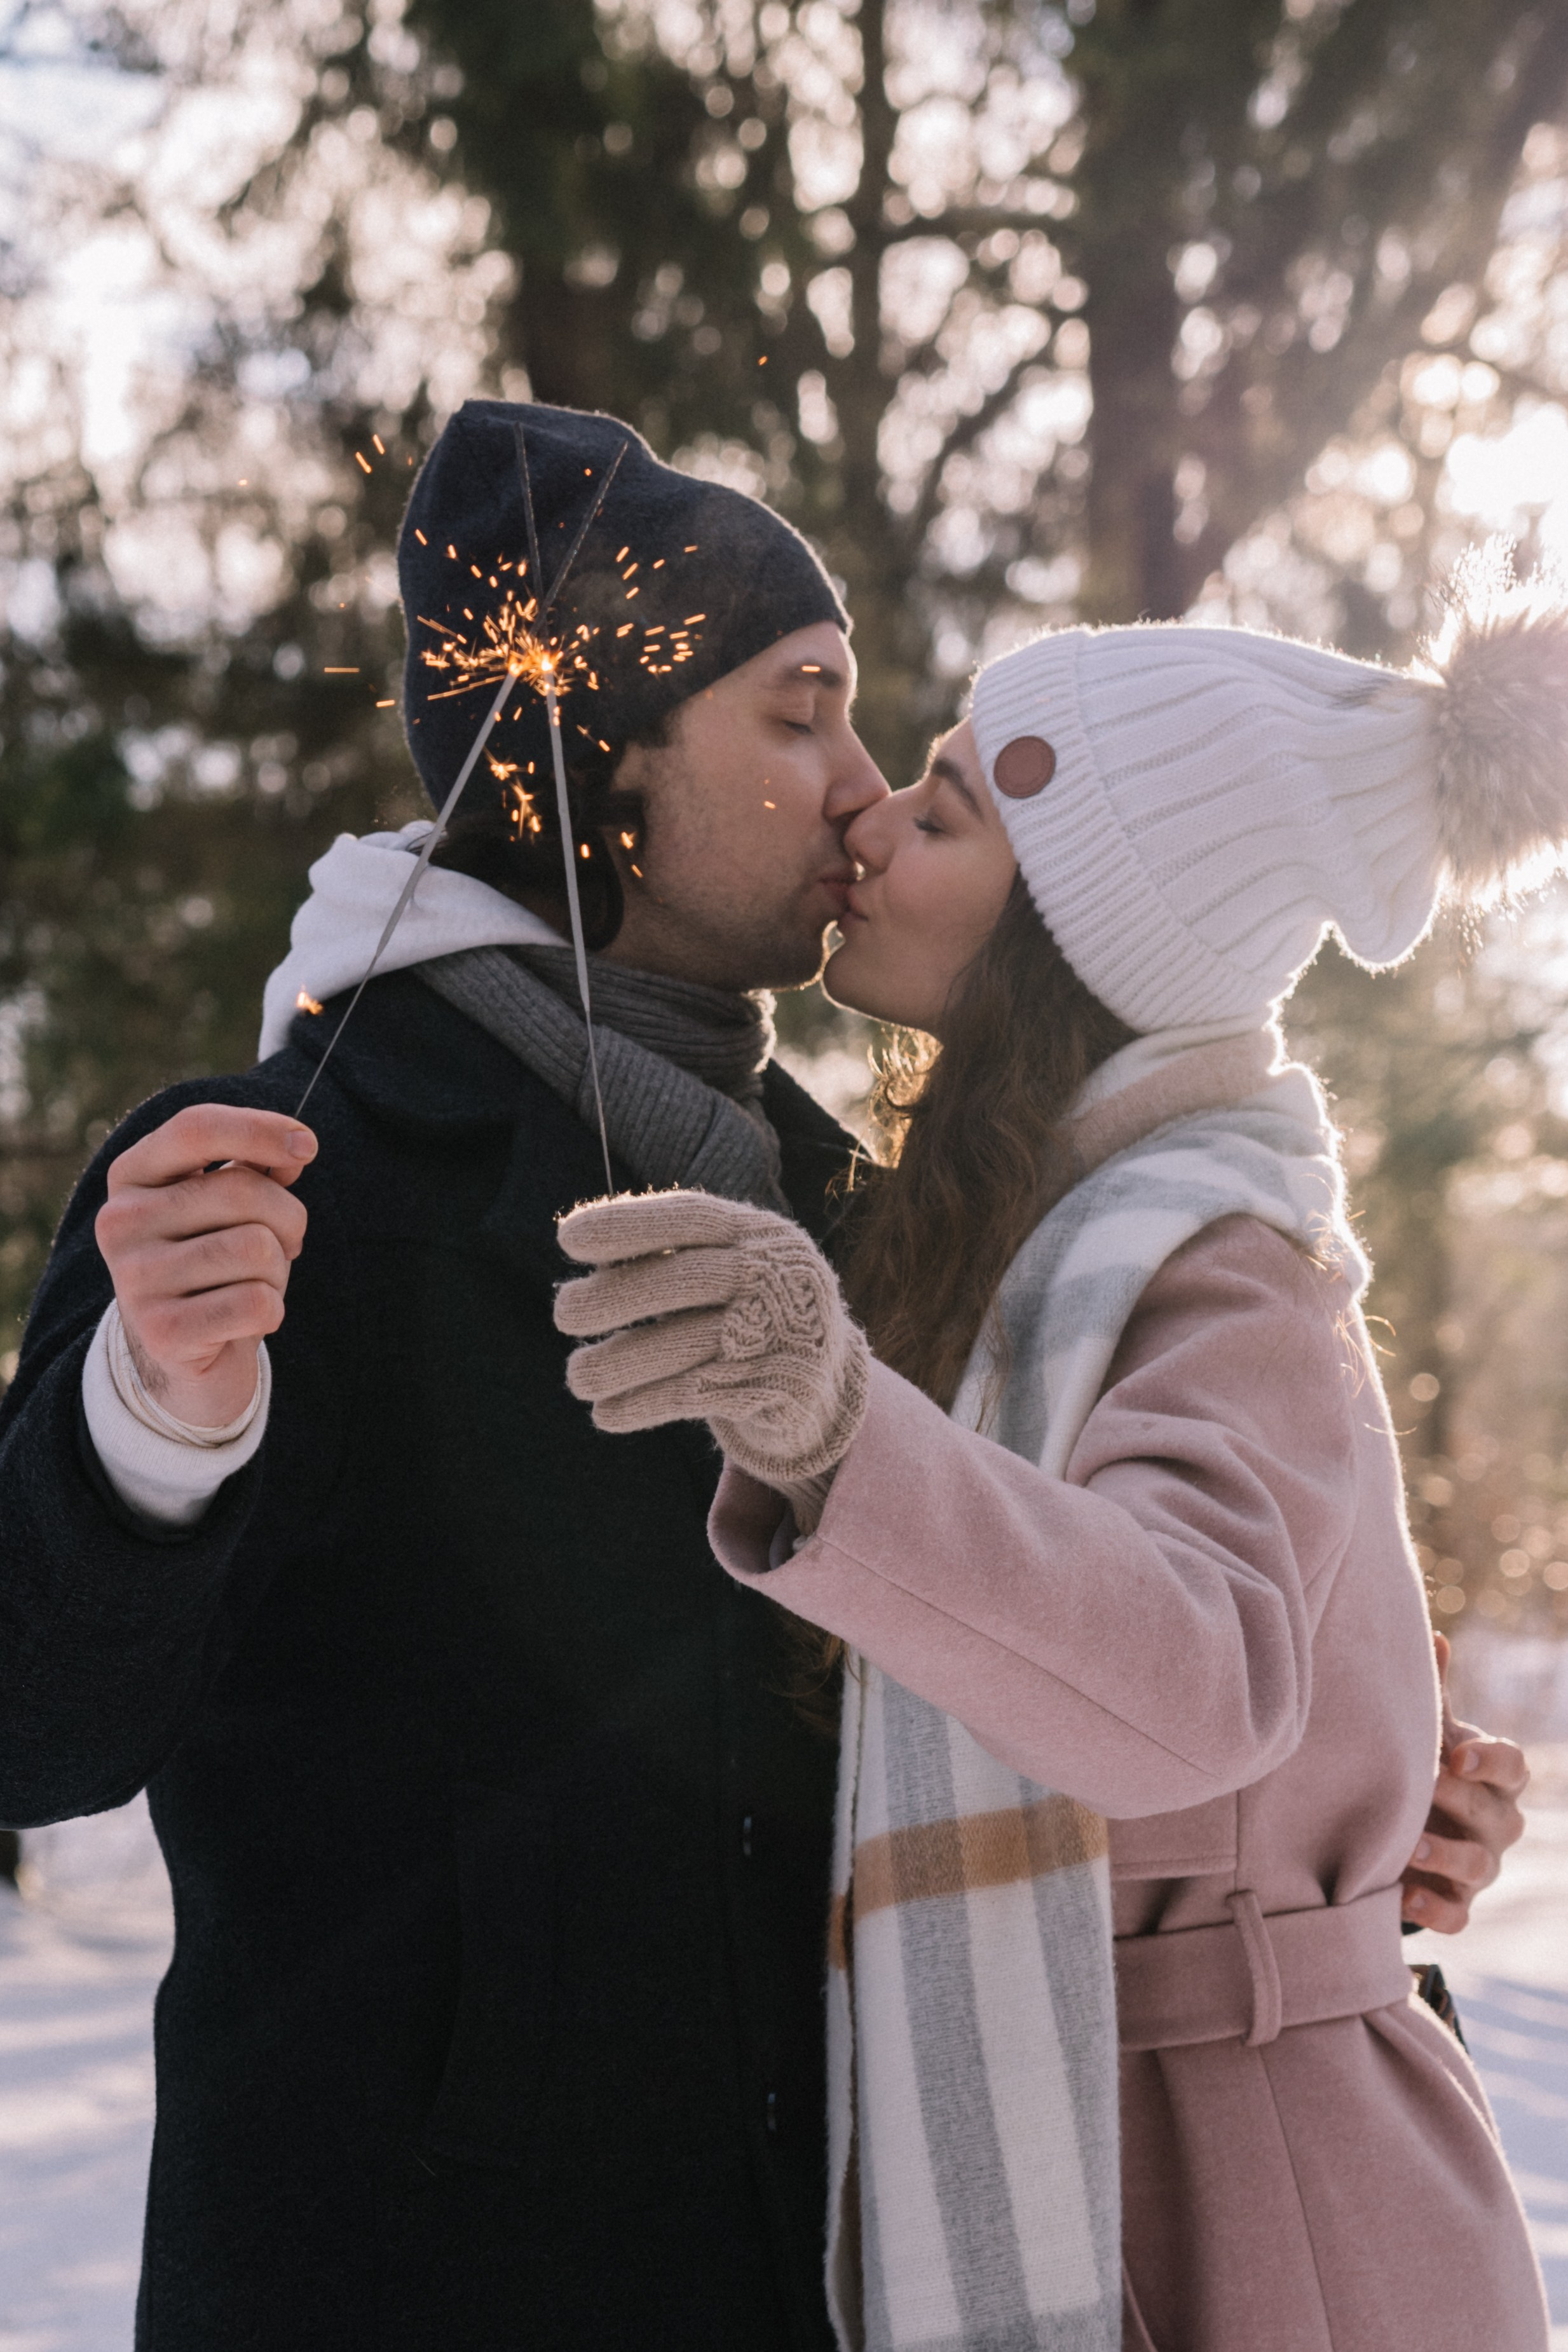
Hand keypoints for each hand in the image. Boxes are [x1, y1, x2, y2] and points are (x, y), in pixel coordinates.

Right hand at [94, 1105, 316, 1427]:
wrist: (182, 1353)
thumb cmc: (213, 1260)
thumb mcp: (227, 1204)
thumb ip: (254, 1166)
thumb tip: (295, 1149)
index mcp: (132, 1175)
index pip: (196, 1128)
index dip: (260, 1129)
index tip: (307, 1145)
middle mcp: (120, 1221)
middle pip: (242, 1190)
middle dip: (287, 1218)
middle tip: (282, 1245)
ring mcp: (135, 1277)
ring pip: (257, 1248)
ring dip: (277, 1270)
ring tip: (251, 1283)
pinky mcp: (161, 1331)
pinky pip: (257, 1303)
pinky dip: (271, 1311)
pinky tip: (245, 1320)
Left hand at [554, 1189, 869, 1488]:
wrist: (825, 1388)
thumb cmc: (750, 1317)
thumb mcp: (725, 1275)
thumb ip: (669, 1264)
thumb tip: (582, 1273)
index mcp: (760, 1234)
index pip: (689, 1217)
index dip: (627, 1224)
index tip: (567, 1239)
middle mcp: (778, 1274)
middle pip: (684, 1278)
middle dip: (614, 1296)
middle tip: (562, 1312)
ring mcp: (784, 1331)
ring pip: (684, 1343)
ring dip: (617, 1362)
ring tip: (578, 1376)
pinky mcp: (781, 1386)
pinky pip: (696, 1394)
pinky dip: (643, 1405)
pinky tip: (606, 1414)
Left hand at [1401, 1631, 1527, 1932]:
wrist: (1417, 1830)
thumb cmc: (1432, 1770)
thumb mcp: (1434, 1735)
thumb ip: (1435, 1696)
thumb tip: (1435, 1636)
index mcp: (1497, 1777)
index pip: (1514, 1766)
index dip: (1490, 1760)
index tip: (1455, 1754)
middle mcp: (1499, 1823)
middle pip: (1494, 1814)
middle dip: (1458, 1800)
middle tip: (1423, 1787)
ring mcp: (1483, 1867)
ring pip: (1480, 1866)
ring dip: (1444, 1856)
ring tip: (1406, 1846)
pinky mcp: (1458, 1905)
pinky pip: (1457, 1916)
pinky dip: (1434, 1910)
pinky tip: (1404, 1898)